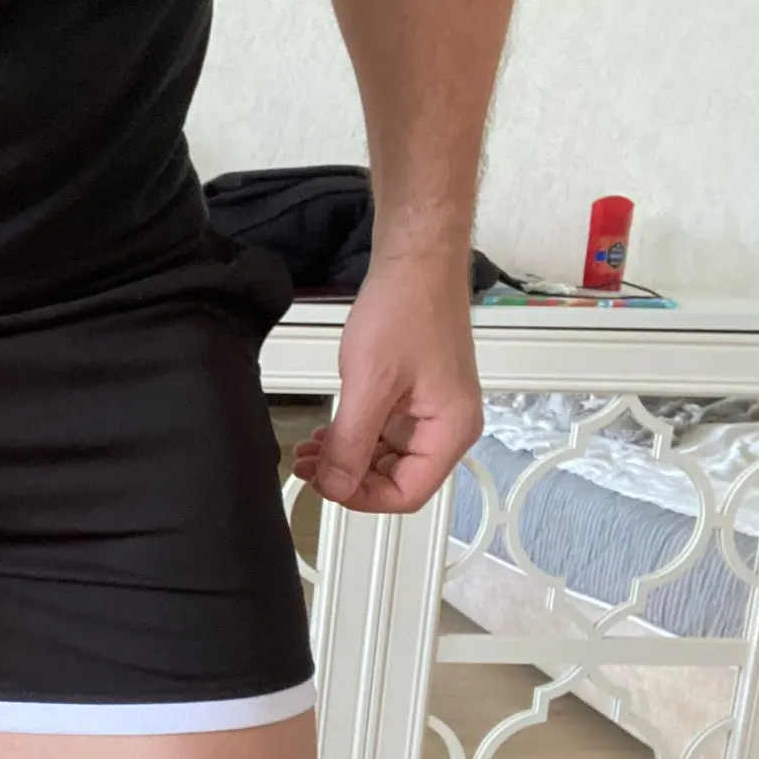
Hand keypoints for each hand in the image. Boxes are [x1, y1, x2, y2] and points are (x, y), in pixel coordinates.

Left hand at [294, 259, 481, 511]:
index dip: (360, 497)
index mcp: (451, 431)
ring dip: (346, 458)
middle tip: (308, 468)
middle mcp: (448, 427)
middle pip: (396, 479)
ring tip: (309, 452)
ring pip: (385, 458)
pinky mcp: (414, 396)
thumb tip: (335, 487)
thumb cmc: (406, 309)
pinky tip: (325, 433)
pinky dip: (353, 436)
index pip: (406, 494)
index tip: (324, 485)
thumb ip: (351, 443)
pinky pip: (382, 432)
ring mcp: (431, 411)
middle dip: (349, 478)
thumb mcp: (370, 385)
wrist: (415, 261)